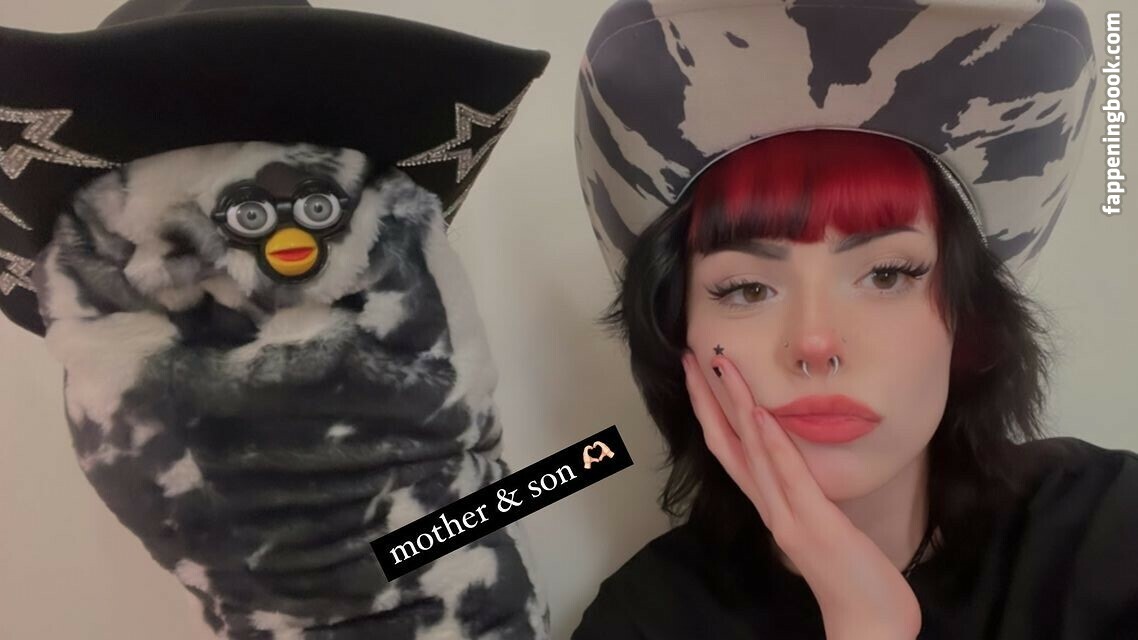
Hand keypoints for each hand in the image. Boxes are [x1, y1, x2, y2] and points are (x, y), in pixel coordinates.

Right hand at [680, 351, 920, 639]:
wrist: (871, 622)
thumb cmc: (854, 575)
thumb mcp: (826, 525)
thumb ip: (808, 497)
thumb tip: (804, 468)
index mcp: (773, 504)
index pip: (732, 450)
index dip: (712, 410)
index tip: (701, 372)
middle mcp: (770, 507)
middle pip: (727, 445)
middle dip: (707, 399)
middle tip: (692, 357)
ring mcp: (787, 515)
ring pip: (750, 452)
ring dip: (733, 405)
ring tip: (720, 366)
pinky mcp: (812, 523)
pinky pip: (786, 476)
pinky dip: (769, 443)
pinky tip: (759, 413)